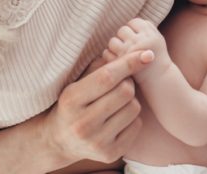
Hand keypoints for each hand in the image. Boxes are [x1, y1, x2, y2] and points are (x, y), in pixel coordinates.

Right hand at [39, 51, 154, 166]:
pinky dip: (132, 118)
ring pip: (134, 108)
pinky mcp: (109, 154)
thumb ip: (100, 66)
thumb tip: (131, 52)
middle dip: (128, 82)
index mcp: (72, 100)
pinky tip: (118, 118)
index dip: (129, 63)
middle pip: (125, 92)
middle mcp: (83, 124)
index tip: (147, 54)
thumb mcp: (77, 82)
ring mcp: (97, 142)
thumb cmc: (72, 104)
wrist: (58, 141)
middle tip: (120, 83)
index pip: (107, 77)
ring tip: (117, 102)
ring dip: (131, 101)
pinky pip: (136, 126)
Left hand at [103, 18, 170, 82]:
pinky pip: (107, 52)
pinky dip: (109, 56)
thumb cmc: (156, 58)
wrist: (159, 80)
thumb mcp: (157, 39)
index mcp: (151, 34)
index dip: (132, 30)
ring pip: (113, 41)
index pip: (134, 22)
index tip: (135, 38)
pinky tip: (117, 61)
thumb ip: (146, 28)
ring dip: (115, 47)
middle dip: (123, 38)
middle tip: (129, 48)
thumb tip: (130, 22)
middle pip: (122, 30)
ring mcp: (131, 52)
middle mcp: (142, 41)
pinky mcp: (121, 63)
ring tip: (123, 54)